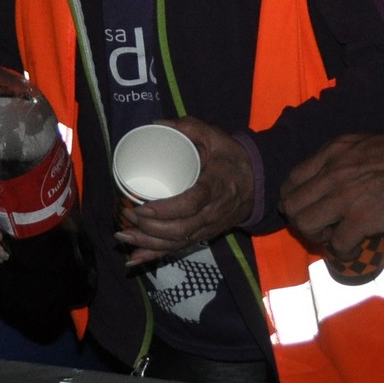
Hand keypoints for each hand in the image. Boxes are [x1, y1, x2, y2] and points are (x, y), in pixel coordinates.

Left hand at [116, 117, 253, 269]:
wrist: (260, 182)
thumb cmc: (233, 158)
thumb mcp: (215, 137)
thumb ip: (188, 127)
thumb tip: (156, 124)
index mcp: (216, 187)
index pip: (190, 204)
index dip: (165, 210)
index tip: (142, 207)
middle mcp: (213, 212)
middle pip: (181, 229)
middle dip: (150, 229)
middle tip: (128, 216)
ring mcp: (209, 227)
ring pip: (178, 242)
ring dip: (148, 244)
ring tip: (123, 237)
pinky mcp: (205, 235)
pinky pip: (180, 248)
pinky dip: (156, 255)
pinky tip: (135, 258)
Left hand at [281, 124, 383, 256]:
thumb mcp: (365, 144)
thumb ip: (343, 160)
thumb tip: (333, 182)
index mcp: (332, 152)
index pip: (292, 179)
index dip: (294, 199)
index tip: (307, 208)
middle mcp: (331, 172)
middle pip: (291, 205)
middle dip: (301, 221)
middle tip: (320, 227)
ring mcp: (344, 196)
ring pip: (305, 224)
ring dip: (317, 236)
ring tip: (335, 237)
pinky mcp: (361, 219)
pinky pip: (337, 244)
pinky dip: (343, 251)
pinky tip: (354, 247)